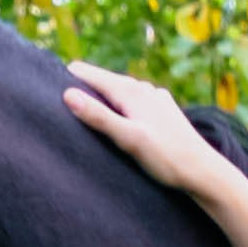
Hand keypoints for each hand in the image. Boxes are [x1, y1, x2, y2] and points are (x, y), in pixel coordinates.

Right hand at [62, 57, 218, 194]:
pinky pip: (133, 103)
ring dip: (101, 98)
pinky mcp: (163, 112)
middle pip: (103, 81)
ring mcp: (155, 99)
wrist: (204, 172)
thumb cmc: (167, 159)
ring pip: (120, 92)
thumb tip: (67, 95)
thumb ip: (98, 117)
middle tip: (55, 97)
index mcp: (131, 91)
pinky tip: (118, 118)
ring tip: (82, 108)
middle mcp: (144, 89)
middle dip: (83, 88)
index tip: (42, 83)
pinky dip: (119, 107)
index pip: (89, 74)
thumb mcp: (128, 139)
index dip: (67, 78)